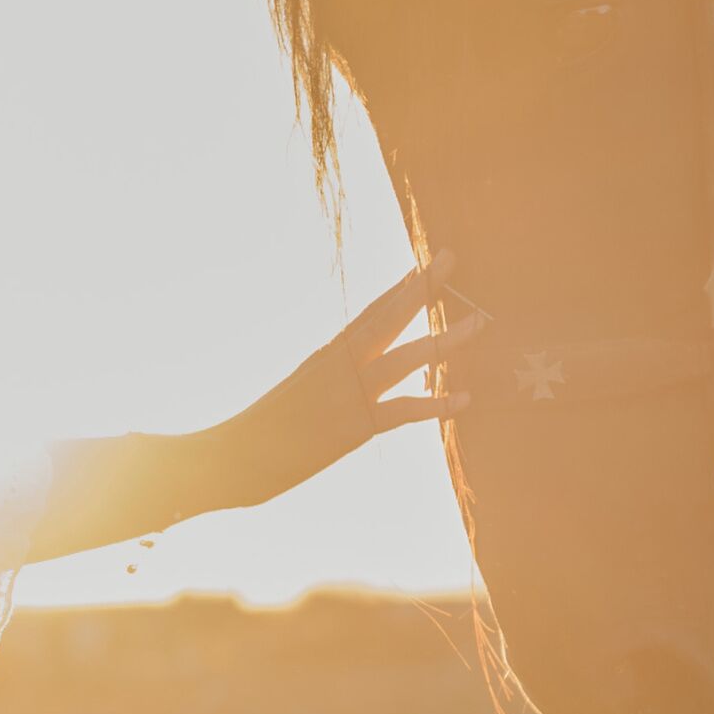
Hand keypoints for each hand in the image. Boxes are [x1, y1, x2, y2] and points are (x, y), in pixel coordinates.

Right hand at [208, 255, 483, 511]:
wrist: (235, 455)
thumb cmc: (262, 431)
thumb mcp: (298, 394)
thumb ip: (327, 384)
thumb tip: (344, 382)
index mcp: (326, 355)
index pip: (369, 313)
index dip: (399, 288)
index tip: (422, 264)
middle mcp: (339, 364)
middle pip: (388, 317)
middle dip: (422, 288)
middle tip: (449, 258)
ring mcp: (348, 393)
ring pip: (406, 357)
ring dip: (444, 338)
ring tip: (479, 322)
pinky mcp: (355, 426)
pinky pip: (404, 410)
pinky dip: (436, 404)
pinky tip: (464, 398)